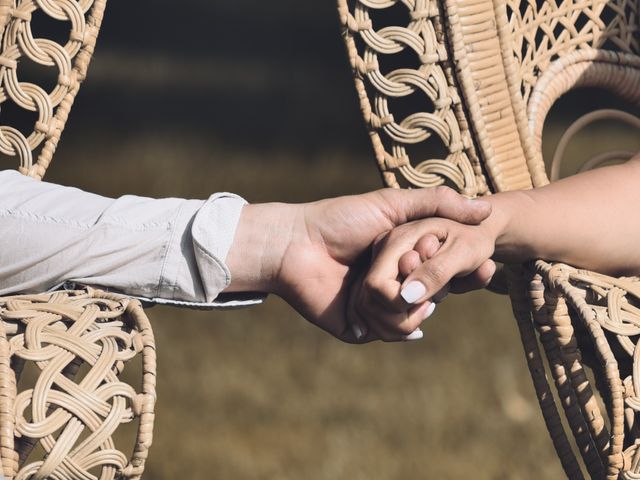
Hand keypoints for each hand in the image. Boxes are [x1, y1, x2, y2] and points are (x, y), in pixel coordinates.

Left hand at [347, 217, 496, 341]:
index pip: (439, 277)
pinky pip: (386, 335)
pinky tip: (389, 308)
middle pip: (428, 303)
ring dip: (411, 310)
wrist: (297, 244)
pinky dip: (391, 325)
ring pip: (409, 323)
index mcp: (399, 262)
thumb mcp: (393, 204)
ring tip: (402, 290)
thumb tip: (486, 207)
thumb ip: (438, 202)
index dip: (458, 274)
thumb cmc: (342, 220)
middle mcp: (389, 286)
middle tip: (419, 274)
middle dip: (432, 292)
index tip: (481, 266)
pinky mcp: (356, 327)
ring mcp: (372, 308)